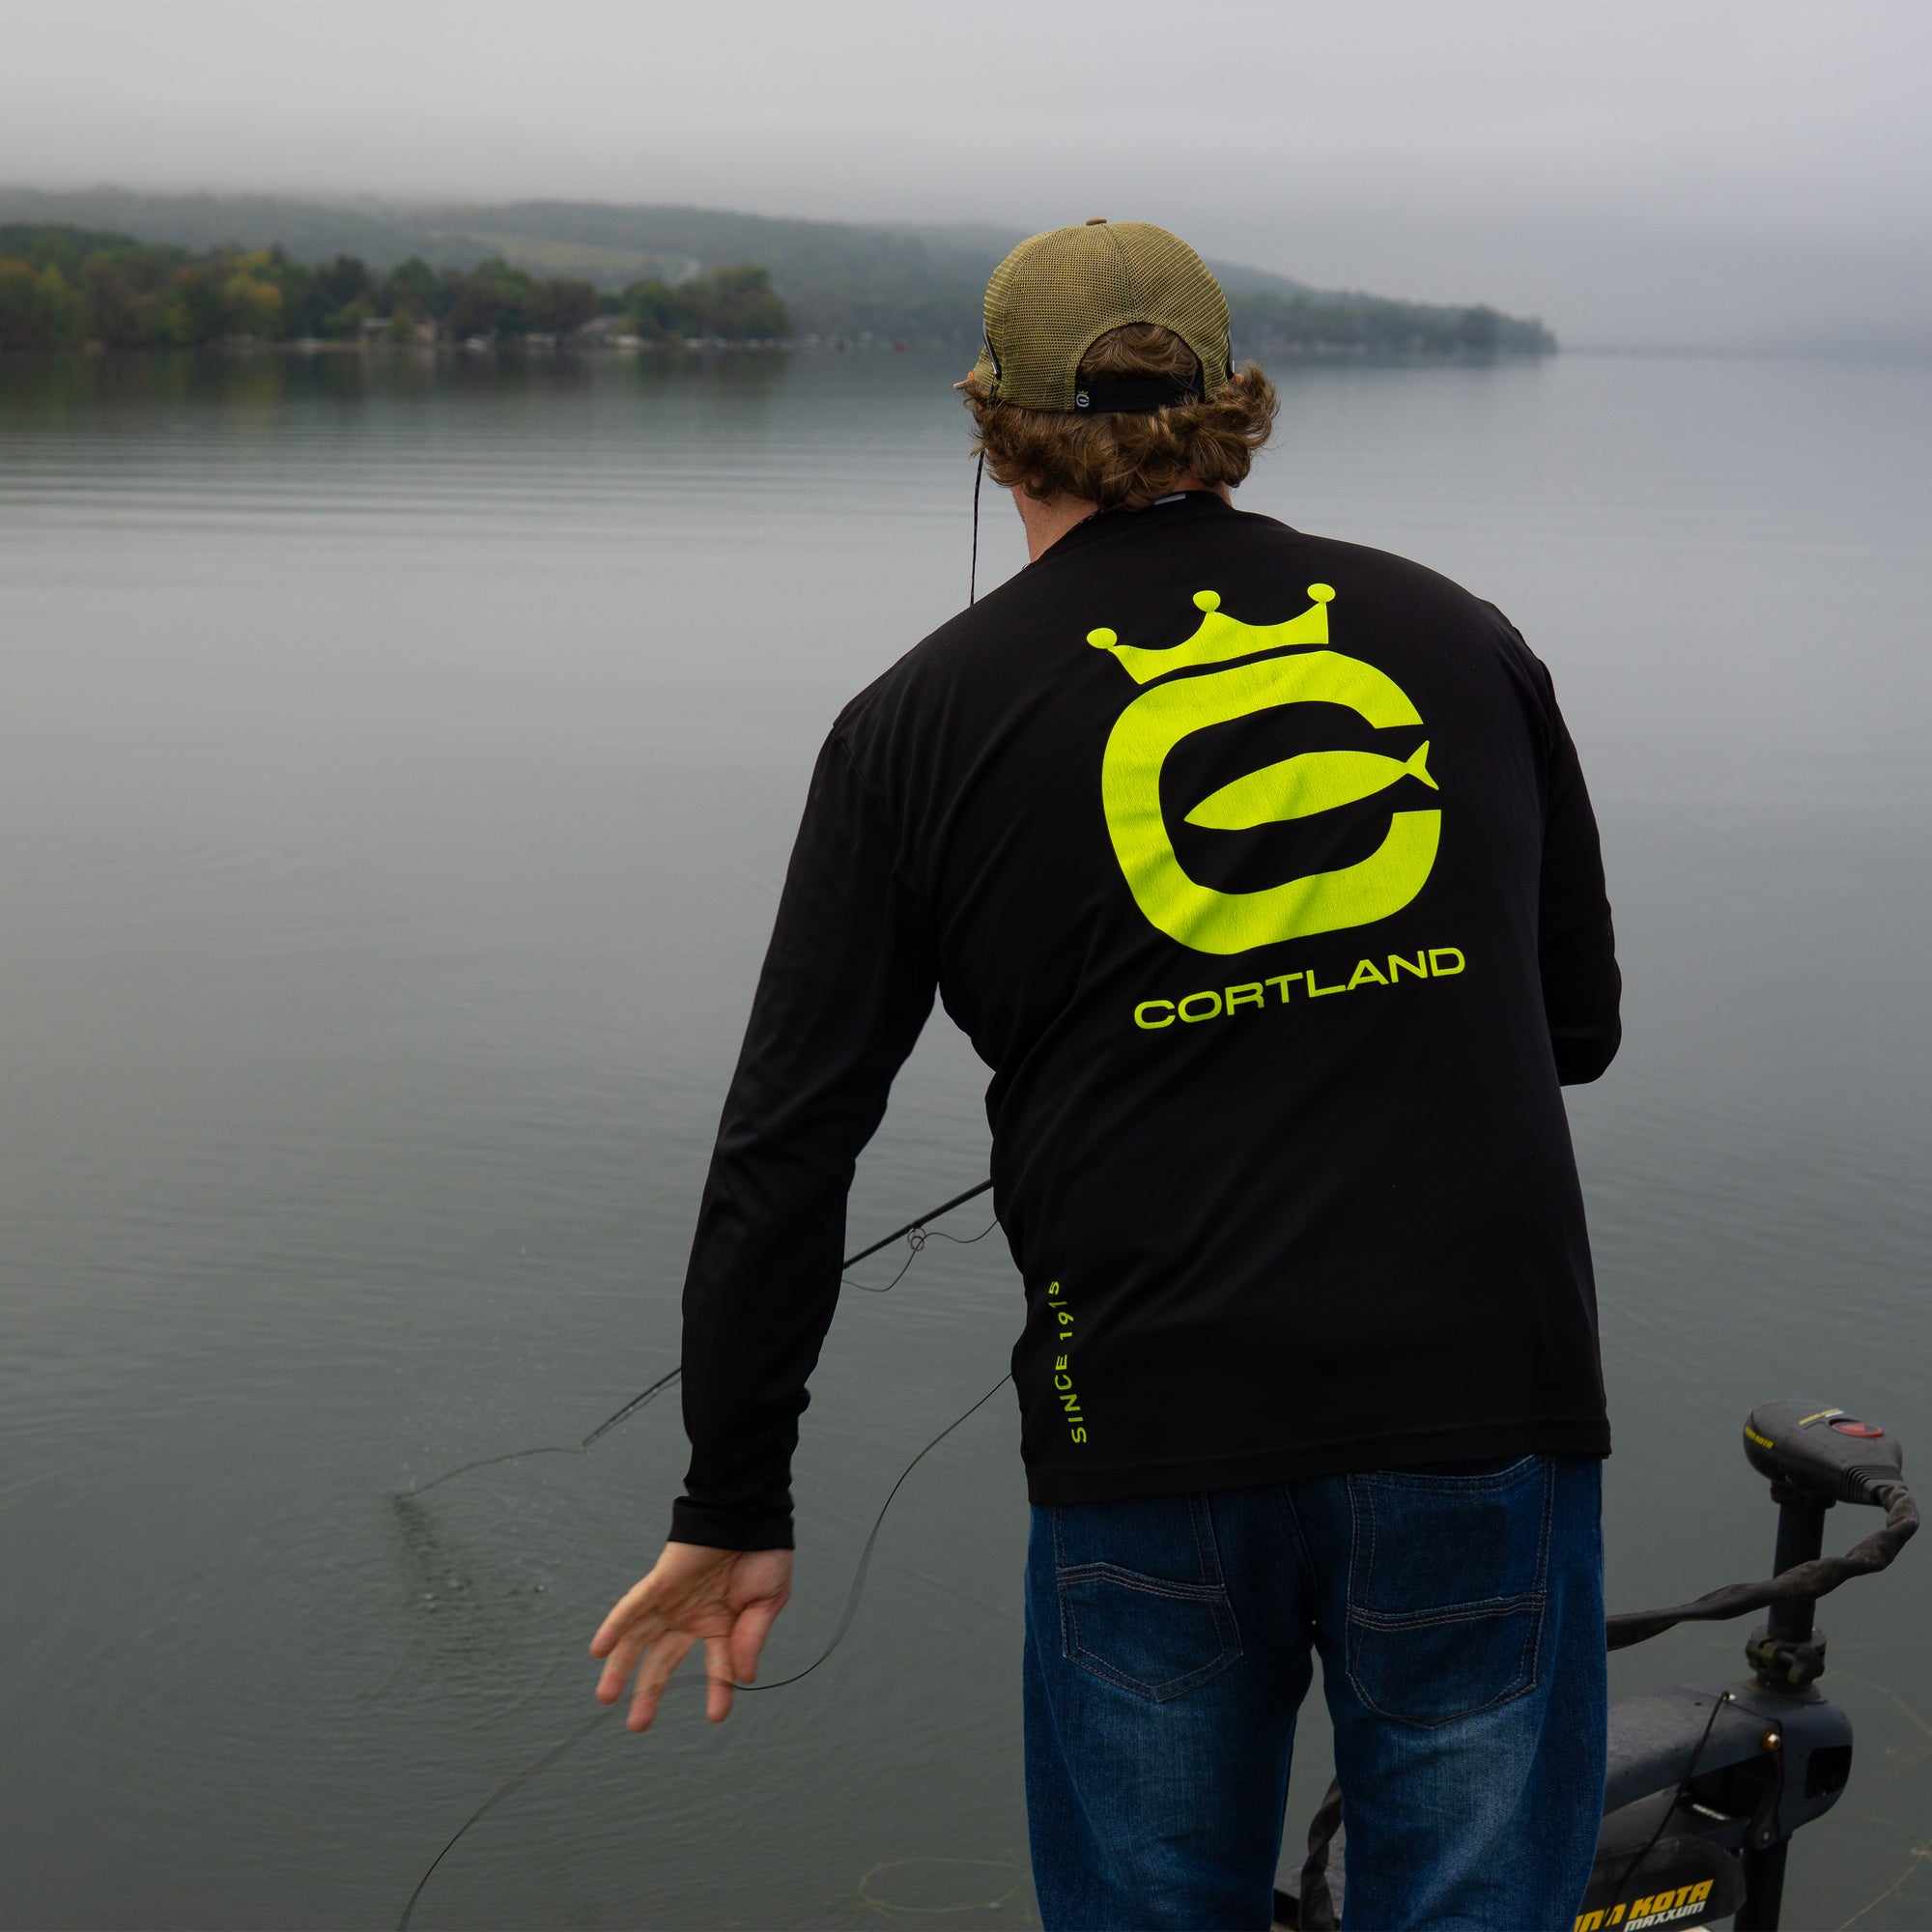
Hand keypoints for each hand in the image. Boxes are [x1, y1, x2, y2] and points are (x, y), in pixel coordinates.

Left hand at [589, 1541, 792, 1730]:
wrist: (749, 1512)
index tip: (717, 1717)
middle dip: (649, 1692)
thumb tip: (743, 1680)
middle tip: (637, 1725)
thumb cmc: (763, 1553)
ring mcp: (673, 1601)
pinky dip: (616, 1627)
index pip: (717, 1666)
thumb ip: (752, 1640)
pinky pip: (633, 1606)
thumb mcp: (767, 1602)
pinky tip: (599, 1650)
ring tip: (606, 1698)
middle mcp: (691, 1617)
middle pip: (663, 1661)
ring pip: (640, 1640)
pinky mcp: (660, 1581)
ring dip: (621, 1668)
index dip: (718, 1691)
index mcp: (721, 1624)